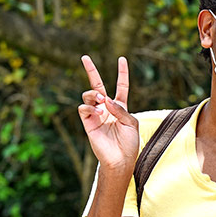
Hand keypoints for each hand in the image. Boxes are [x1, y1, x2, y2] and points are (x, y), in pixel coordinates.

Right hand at [78, 55, 138, 173]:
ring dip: (94, 94)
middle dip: (91, 71)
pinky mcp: (88, 123)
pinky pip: (84, 108)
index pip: (121, 86)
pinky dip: (89, 107)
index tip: (121, 59)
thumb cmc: (129, 143)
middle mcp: (107, 108)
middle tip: (85, 57)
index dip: (122, 73)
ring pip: (89, 95)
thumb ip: (120, 109)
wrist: (120, 159)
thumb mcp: (131, 123)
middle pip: (98, 85)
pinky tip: (97, 112)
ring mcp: (96, 114)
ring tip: (100, 100)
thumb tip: (105, 99)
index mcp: (121, 107)